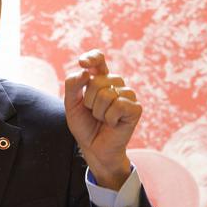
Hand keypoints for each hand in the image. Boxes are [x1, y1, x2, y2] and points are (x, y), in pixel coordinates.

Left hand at [64, 49, 140, 188]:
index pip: (99, 59)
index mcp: (100, 80)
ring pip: (107, 94)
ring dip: (98, 112)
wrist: (93, 148)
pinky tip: (113, 123)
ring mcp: (127, 95)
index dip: (92, 58)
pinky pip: (119, 105)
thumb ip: (73, 85)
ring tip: (102, 119)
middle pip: (98, 81)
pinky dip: (110, 118)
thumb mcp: (71, 105)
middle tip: (92, 113)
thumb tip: (84, 71)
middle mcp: (116, 84)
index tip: (83, 63)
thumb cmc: (84, 126)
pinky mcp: (135, 108)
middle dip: (89, 101)